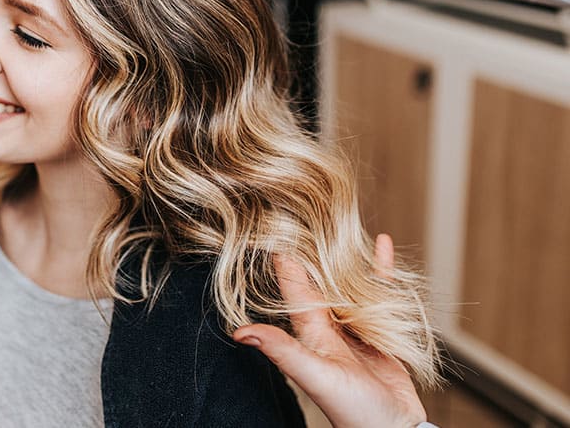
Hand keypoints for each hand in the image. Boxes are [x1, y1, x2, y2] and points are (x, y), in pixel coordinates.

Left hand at [232, 234, 426, 427]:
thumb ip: (281, 351)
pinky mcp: (380, 331)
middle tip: (303, 212)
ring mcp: (354, 327)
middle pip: (318, 278)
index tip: (271, 225)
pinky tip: (381, 244)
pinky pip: (379, 291)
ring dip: (344, 255)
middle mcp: (328, 325)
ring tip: (338, 223)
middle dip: (311, 249)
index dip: (283, 257)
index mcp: (310, 330)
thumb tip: (239, 332)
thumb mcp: (313, 375)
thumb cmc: (352, 410)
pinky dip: (380, 268)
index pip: (293, 285)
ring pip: (347, 282)